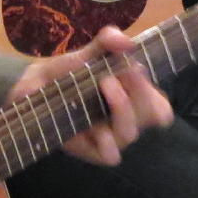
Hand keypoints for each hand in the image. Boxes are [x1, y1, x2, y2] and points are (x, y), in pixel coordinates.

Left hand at [7, 26, 173, 165]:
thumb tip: (126, 42)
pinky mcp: (93, 151)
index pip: (161, 108)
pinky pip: (111, 155)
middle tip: (120, 70)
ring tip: (104, 84)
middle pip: (150, 114)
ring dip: (122, 107)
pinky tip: (94, 128)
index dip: (157, 97)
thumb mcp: (88, 52)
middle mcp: (127, 120)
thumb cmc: (70, 73)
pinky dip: (107, 142)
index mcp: (134, 99)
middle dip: (140, 89)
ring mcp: (111, 137)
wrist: (36, 87)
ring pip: (130, 132)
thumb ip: (107, 42)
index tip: (136, 71)